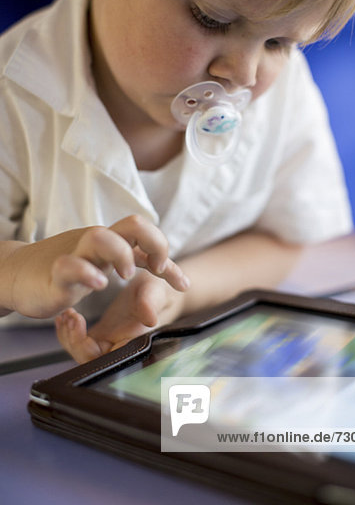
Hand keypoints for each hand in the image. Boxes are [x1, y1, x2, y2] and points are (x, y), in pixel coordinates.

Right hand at [7, 215, 188, 318]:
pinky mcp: (55, 273)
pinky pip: (70, 265)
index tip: (181, 284)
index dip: (168, 257)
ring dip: (121, 254)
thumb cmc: (65, 270)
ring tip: (124, 275)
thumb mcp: (104, 265)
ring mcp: (75, 254)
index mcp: (110, 241)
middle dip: (154, 242)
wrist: (18, 274)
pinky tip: (98, 285)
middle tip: (155, 269)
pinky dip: (86, 273)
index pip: (146, 237)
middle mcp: (96, 243)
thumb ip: (133, 262)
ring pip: (100, 236)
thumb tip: (166, 269)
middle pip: (132, 224)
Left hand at [55, 269, 185, 362]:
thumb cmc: (158, 290)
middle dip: (73, 341)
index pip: (106, 360)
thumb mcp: (154, 291)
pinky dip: (69, 330)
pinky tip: (65, 315)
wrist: (154, 287)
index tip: (79, 323)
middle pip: (89, 359)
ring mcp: (109, 343)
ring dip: (69, 335)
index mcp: (134, 344)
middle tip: (70, 316)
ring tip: (66, 313)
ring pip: (82, 352)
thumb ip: (150, 304)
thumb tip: (150, 319)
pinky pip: (81, 342)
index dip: (86, 348)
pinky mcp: (101, 336)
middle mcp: (119, 348)